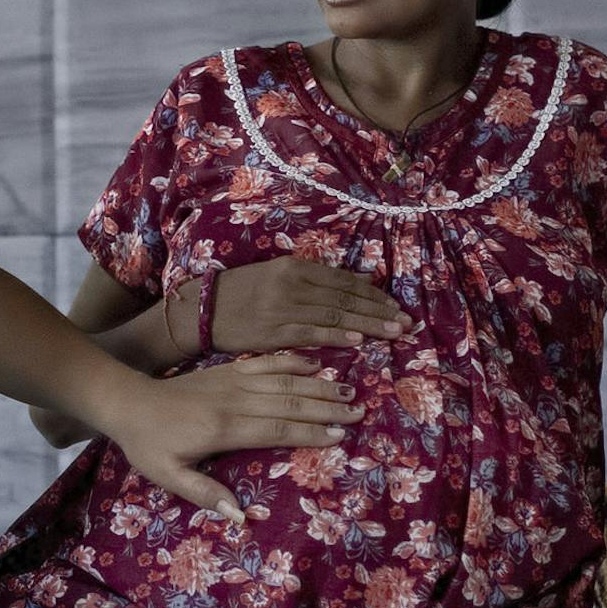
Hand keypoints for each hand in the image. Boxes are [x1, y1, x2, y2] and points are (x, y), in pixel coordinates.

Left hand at [98, 353, 363, 518]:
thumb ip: (204, 493)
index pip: (275, 428)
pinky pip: (265, 363)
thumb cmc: (149, 444)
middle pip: (288, 402)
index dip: (309, 431)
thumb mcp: (168, 475)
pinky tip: (315, 362)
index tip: (340, 435)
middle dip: (326, 407)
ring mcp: (232, 381)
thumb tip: (240, 515)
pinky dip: (292, 361)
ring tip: (348, 389)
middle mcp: (233, 400)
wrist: (127, 401)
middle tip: (360, 411)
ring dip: (317, 385)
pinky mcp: (227, 371)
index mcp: (223, 428)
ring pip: (282, 381)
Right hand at [174, 257, 405, 355]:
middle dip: (379, 311)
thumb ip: (315, 280)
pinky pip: (312, 333)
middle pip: (344, 298)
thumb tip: (359, 282)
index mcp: (294, 266)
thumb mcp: (277, 276)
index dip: (372, 294)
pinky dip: (336, 336)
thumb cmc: (240, 294)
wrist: (200, 310)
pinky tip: (358, 341)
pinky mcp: (273, 332)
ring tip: (394, 332)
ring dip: (367, 324)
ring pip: (334, 315)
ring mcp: (282, 307)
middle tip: (406, 323)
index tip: (396, 305)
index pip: (343, 280)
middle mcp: (291, 284)